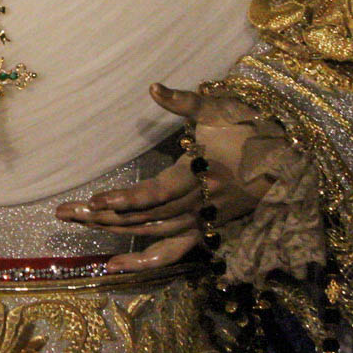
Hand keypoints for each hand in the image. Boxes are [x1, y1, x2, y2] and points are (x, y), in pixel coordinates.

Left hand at [54, 83, 262, 272]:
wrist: (289, 164)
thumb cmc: (250, 131)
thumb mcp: (219, 109)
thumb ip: (184, 102)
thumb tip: (153, 87)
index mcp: (199, 175)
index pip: (157, 193)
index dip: (128, 198)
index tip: (97, 200)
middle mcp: (198, 204)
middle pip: (145, 215)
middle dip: (103, 215)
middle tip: (63, 212)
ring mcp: (201, 222)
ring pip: (151, 233)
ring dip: (113, 232)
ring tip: (77, 224)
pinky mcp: (205, 232)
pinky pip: (172, 253)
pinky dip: (144, 262)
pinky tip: (115, 266)